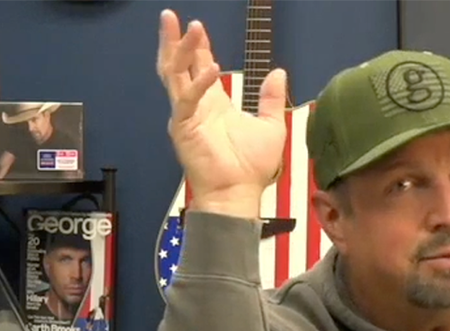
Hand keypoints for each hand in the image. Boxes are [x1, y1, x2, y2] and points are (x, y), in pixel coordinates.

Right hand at [156, 10, 288, 216]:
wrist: (238, 194)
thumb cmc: (251, 167)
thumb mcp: (270, 126)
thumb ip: (271, 98)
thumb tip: (278, 72)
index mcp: (213, 103)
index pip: (199, 66)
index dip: (197, 46)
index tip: (196, 26)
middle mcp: (195, 105)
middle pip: (178, 65)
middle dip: (175, 40)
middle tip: (171, 16)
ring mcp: (186, 115)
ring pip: (174, 75)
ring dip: (179, 50)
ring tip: (187, 27)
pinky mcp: (183, 128)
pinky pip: (187, 99)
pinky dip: (199, 82)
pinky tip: (213, 68)